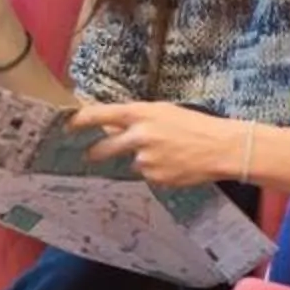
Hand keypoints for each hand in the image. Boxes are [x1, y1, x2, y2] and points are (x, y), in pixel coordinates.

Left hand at [72, 103, 240, 190]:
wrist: (221, 147)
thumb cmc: (195, 125)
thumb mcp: (163, 111)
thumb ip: (135, 118)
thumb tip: (110, 125)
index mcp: (140, 113)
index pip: (98, 115)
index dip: (79, 122)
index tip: (67, 127)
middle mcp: (139, 136)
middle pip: (103, 148)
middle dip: (95, 154)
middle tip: (91, 156)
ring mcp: (146, 159)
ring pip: (130, 163)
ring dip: (141, 160)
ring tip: (167, 154)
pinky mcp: (155, 178)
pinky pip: (147, 176)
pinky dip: (156, 171)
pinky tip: (174, 164)